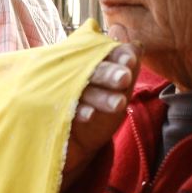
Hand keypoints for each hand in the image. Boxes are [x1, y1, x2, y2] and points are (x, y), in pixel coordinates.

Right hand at [63, 44, 136, 186]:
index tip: (131, 61)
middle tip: (124, 79)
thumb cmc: (100, 116)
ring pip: (82, 89)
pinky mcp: (54, 109)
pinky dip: (78, 110)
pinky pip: (65, 107)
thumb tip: (137, 45)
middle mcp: (75, 74)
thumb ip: (128, 70)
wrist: (77, 147)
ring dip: (100, 96)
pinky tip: (90, 115)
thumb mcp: (119, 93)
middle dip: (109, 73)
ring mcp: (62, 91)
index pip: (105, 53)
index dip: (119, 55)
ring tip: (119, 104)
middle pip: (92, 69)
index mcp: (92, 65)